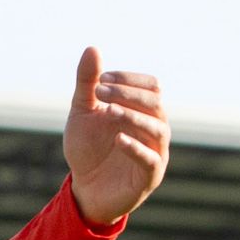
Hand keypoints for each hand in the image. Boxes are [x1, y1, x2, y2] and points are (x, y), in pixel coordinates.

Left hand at [63, 48, 169, 226]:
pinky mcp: (149, 177)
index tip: (102, 78)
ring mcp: (155, 153)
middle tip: (100, 90)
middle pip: (156, 103)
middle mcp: (155, 129)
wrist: (84, 191)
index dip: (129, 79)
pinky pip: (150, 160)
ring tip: (109, 110)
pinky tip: (118, 139)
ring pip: (157, 128)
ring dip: (133, 116)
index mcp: (144, 111)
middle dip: (128, 93)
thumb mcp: (83, 113)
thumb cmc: (88, 150)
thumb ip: (88, 84)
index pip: (151, 86)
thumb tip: (92, 48)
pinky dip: (136, 148)